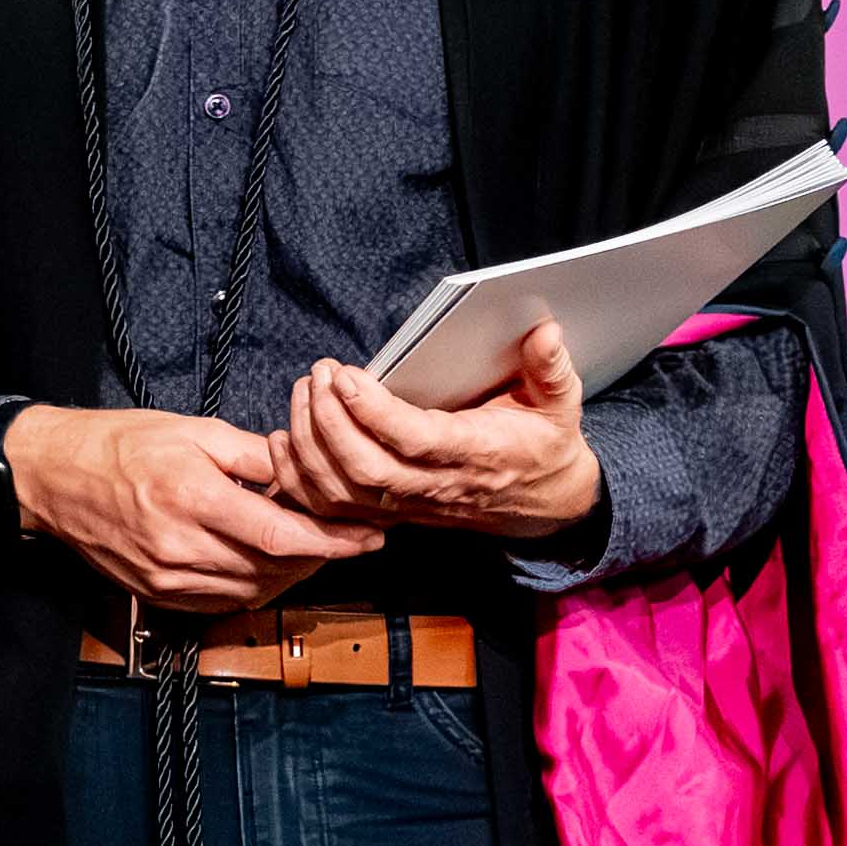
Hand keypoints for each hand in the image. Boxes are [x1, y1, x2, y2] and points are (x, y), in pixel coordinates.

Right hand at [5, 402, 362, 611]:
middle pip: (273, 569)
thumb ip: (254, 456)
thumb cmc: (116, 445)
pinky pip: (221, 601)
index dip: (333, 542)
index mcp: (194, 499)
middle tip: (348, 537)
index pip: (282, 536)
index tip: (366, 536)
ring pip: (252, 591)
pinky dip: (254, 586)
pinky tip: (267, 565)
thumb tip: (300, 473)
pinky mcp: (156, 593)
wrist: (52, 477)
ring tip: (311, 549)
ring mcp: (167, 577)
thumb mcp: (193, 431)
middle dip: (319, 557)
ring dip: (289, 575)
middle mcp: (181, 547)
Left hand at [275, 318, 604, 543]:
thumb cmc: (544, 443)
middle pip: (365, 469)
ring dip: (309, 444)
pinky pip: (332, 510)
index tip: (346, 375)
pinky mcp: (390, 514)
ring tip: (304, 392)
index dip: (373, 412)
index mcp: (476, 453)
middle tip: (318, 374)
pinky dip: (299, 481)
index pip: (414, 440)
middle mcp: (436, 485)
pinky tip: (285, 440)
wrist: (544, 503)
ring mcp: (409, 505)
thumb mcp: (561, 403)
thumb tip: (547, 331)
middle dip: (329, 421)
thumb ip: (552, 368)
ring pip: (341, 491)